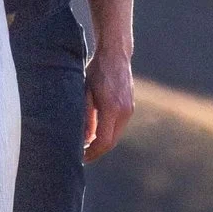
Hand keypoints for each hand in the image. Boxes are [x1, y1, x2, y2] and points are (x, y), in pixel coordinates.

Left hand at [83, 48, 134, 162]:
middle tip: (83, 156)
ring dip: (103, 143)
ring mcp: (129, 109)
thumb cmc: (96, 71)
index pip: (103, 141)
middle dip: (97, 151)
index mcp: (111, 108)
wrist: (115, 54)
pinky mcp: (130, 106)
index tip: (81, 157)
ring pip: (116, 135)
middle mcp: (124, 111)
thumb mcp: (85, 91)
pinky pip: (119, 126)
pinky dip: (109, 133)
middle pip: (111, 142)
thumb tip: (84, 138)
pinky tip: (97, 133)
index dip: (92, 152)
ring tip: (87, 146)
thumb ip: (85, 115)